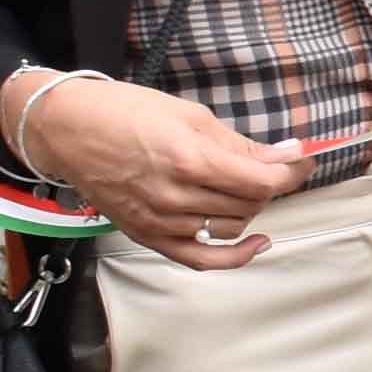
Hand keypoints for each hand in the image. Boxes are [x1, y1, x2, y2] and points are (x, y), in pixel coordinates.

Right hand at [13, 70, 303, 267]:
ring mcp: (162, 221)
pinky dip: (236, 256)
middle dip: (268, 183)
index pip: (262, 180)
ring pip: (232, 226)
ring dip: (249, 206)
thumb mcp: (189, 115)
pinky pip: (203, 259)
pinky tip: (257, 242)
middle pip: (251, 203)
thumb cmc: (124, 112)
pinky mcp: (150, 236)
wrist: (68, 131)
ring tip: (241, 185)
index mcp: (189, 160)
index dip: (292, 171)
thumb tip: (287, 155)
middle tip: (268, 165)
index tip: (303, 161)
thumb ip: (240, 144)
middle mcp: (177, 196)